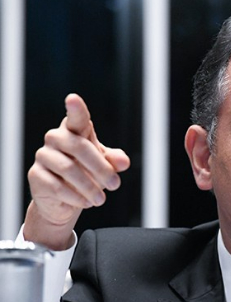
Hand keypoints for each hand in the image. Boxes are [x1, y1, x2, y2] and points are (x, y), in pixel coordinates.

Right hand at [23, 94, 129, 249]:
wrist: (67, 200)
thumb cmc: (88, 173)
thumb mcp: (105, 165)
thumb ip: (115, 160)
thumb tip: (123, 162)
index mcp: (74, 130)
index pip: (76, 118)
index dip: (75, 109)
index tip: (73, 99)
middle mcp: (55, 138)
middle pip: (80, 147)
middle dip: (101, 168)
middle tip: (115, 184)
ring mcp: (43, 156)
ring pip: (68, 169)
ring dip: (90, 186)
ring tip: (102, 199)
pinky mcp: (35, 175)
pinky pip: (57, 186)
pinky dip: (76, 197)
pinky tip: (86, 203)